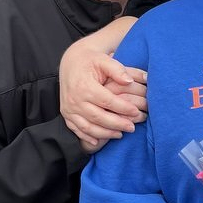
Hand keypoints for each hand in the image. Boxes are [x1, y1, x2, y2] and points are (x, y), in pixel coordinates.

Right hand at [59, 35, 146, 151]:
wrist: (71, 62)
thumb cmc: (91, 61)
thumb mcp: (104, 60)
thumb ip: (117, 69)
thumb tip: (130, 81)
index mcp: (85, 86)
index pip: (107, 101)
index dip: (123, 108)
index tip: (136, 111)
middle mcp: (75, 99)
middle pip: (98, 117)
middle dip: (117, 124)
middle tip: (132, 127)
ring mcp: (69, 108)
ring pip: (88, 126)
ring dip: (105, 133)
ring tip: (120, 134)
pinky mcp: (66, 114)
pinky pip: (76, 129)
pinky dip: (87, 137)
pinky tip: (98, 142)